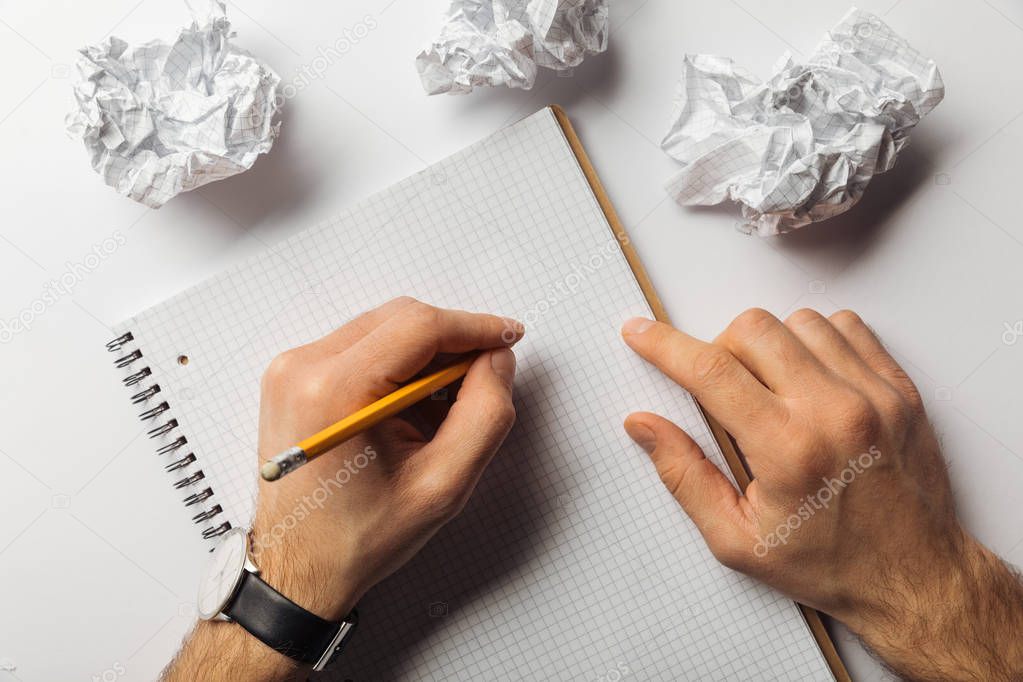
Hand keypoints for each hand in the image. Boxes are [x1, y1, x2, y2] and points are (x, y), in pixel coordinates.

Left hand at [250, 297, 521, 620]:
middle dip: (453, 339)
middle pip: (401, 318)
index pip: (419, 327)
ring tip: (446, 405)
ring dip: (426, 353)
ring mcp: (291, 367)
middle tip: (485, 377)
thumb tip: (497, 358)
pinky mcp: (292, 374)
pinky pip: (360, 345)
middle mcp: (302, 367)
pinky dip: (398, 364)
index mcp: (334, 391)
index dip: (475, 326)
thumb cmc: (361, 535)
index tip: (511, 336)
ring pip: (382, 327)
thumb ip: (485, 414)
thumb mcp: (444, 484)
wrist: (298, 565)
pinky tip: (414, 406)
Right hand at [621, 309, 1022, 680]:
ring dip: (770, 344)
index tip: (639, 332)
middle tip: (723, 390)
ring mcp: (875, 394)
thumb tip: (643, 425)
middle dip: (719, 348)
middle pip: (753, 329)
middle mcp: (835, 411)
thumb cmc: (828, 564)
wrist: (915, 578)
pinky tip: (810, 378)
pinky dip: (817, 340)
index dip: (663, 345)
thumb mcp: (737, 540)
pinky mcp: (901, 388)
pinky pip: (847, 326)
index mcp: (788, 450)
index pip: (710, 371)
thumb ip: (684, 476)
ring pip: (798, 321)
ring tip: (771, 388)